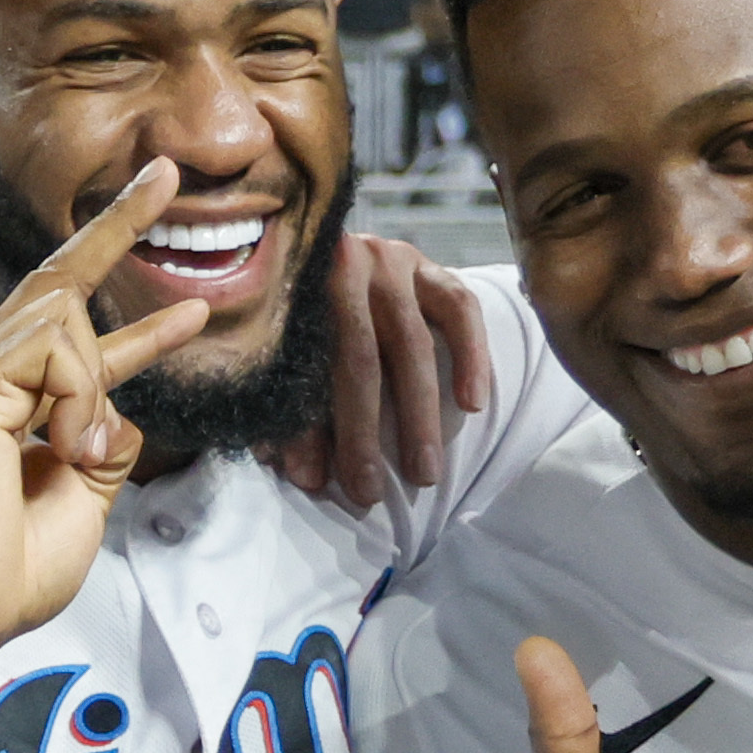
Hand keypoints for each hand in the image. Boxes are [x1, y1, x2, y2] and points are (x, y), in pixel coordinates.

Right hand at [0, 167, 210, 717]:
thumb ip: (106, 437)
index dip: (125, 284)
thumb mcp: (87, 495)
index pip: (70, 320)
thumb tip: (120, 405)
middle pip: (57, 282)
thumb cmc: (10, 570)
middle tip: (166, 172)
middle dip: (116, 225)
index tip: (172, 249)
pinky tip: (59, 448)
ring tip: (72, 456)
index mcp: (10, 396)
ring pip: (62, 321)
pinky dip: (73, 399)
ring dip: (92, 386)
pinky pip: (47, 355)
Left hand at [281, 225, 498, 511]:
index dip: (303, 428)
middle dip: (362, 433)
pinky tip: (473, 404)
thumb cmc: (298, 325)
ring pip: (412, 343)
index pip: (300, 366)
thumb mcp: (279, 361)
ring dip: (419, 415)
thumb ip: (282, 410)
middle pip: (356, 357)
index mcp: (291, 286)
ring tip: (424, 473)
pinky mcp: (429, 266)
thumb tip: (298, 472)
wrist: (329, 259)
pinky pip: (460, 309)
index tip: (311, 482)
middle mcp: (341, 263)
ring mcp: (389, 260)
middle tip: (369, 493)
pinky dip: (471, 357)